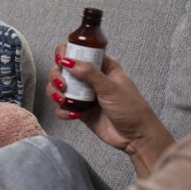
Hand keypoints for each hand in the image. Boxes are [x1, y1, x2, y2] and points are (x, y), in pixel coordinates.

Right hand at [46, 42, 173, 176]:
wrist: (135, 137)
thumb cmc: (131, 109)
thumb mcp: (111, 88)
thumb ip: (89, 73)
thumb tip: (68, 62)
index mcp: (101, 66)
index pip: (79, 52)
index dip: (66, 53)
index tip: (61, 61)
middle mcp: (90, 78)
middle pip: (63, 69)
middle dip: (57, 76)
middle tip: (62, 85)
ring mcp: (83, 94)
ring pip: (58, 87)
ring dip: (55, 93)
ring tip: (63, 101)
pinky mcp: (79, 110)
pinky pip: (62, 107)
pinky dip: (63, 111)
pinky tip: (74, 115)